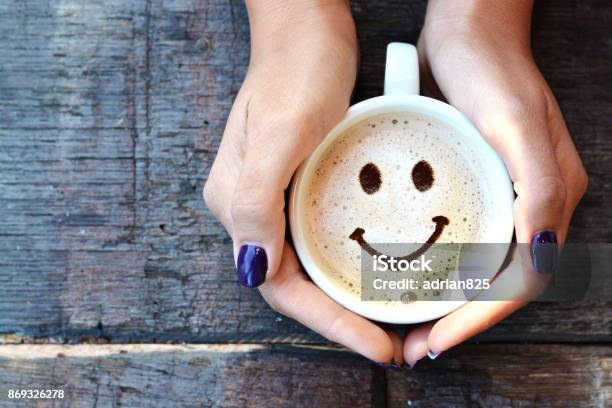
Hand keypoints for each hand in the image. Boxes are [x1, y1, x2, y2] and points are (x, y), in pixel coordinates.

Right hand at [204, 1, 400, 362]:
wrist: (306, 28)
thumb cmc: (294, 71)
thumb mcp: (278, 132)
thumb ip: (255, 202)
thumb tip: (251, 269)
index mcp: (240, 202)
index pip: (282, 286)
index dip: (329, 322)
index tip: (376, 345)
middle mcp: (253, 206)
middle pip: (297, 282)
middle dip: (341, 318)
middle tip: (390, 342)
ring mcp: (276, 195)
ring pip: (310, 263)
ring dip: (347, 294)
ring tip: (390, 318)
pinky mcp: (298, 180)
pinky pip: (321, 236)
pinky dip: (350, 261)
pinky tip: (379, 268)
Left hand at [403, 0, 587, 365]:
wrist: (468, 31)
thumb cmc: (491, 70)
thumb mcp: (516, 125)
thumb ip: (540, 191)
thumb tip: (542, 258)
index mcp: (548, 199)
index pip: (517, 281)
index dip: (477, 318)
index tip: (435, 340)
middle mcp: (529, 205)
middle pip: (496, 282)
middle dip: (458, 319)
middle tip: (415, 344)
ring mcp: (501, 194)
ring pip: (478, 267)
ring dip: (446, 300)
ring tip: (408, 321)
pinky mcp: (473, 182)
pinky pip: (460, 239)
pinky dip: (437, 267)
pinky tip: (407, 276)